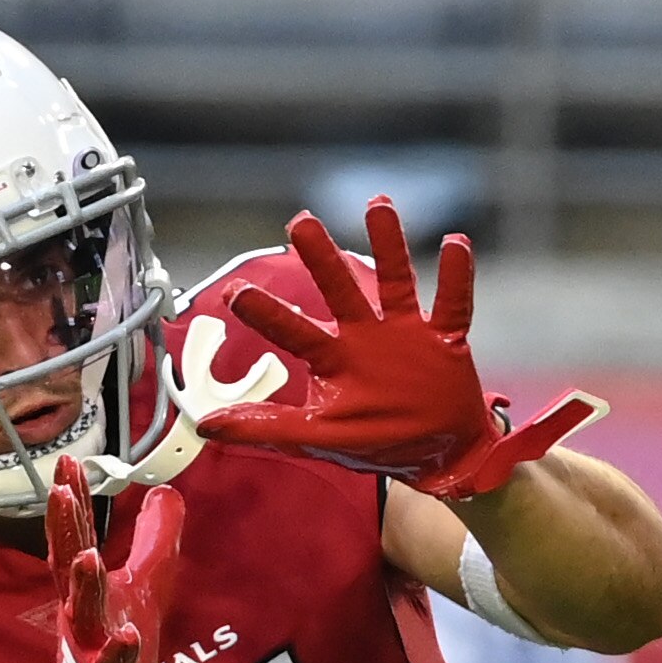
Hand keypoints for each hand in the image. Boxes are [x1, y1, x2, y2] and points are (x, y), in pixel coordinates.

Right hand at [31, 457, 274, 662]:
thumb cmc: (118, 651)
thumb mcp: (144, 588)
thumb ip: (154, 542)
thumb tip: (167, 492)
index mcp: (86, 590)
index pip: (75, 537)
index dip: (73, 501)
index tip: (66, 462)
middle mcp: (81, 615)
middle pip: (68, 565)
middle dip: (63, 527)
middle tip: (58, 488)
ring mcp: (90, 651)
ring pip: (84, 614)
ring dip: (84, 585)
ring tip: (89, 555)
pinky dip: (118, 652)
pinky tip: (127, 635)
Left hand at [194, 197, 603, 499]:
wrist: (442, 455)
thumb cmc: (378, 442)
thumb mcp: (319, 438)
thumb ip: (267, 429)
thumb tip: (205, 425)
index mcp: (334, 359)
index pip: (293, 329)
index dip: (266, 311)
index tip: (234, 292)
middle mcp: (366, 336)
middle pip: (340, 290)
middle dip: (322, 258)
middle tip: (300, 222)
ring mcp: (406, 334)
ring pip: (396, 281)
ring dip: (390, 245)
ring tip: (378, 206)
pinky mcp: (445, 339)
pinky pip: (453, 303)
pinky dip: (457, 277)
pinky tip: (455, 244)